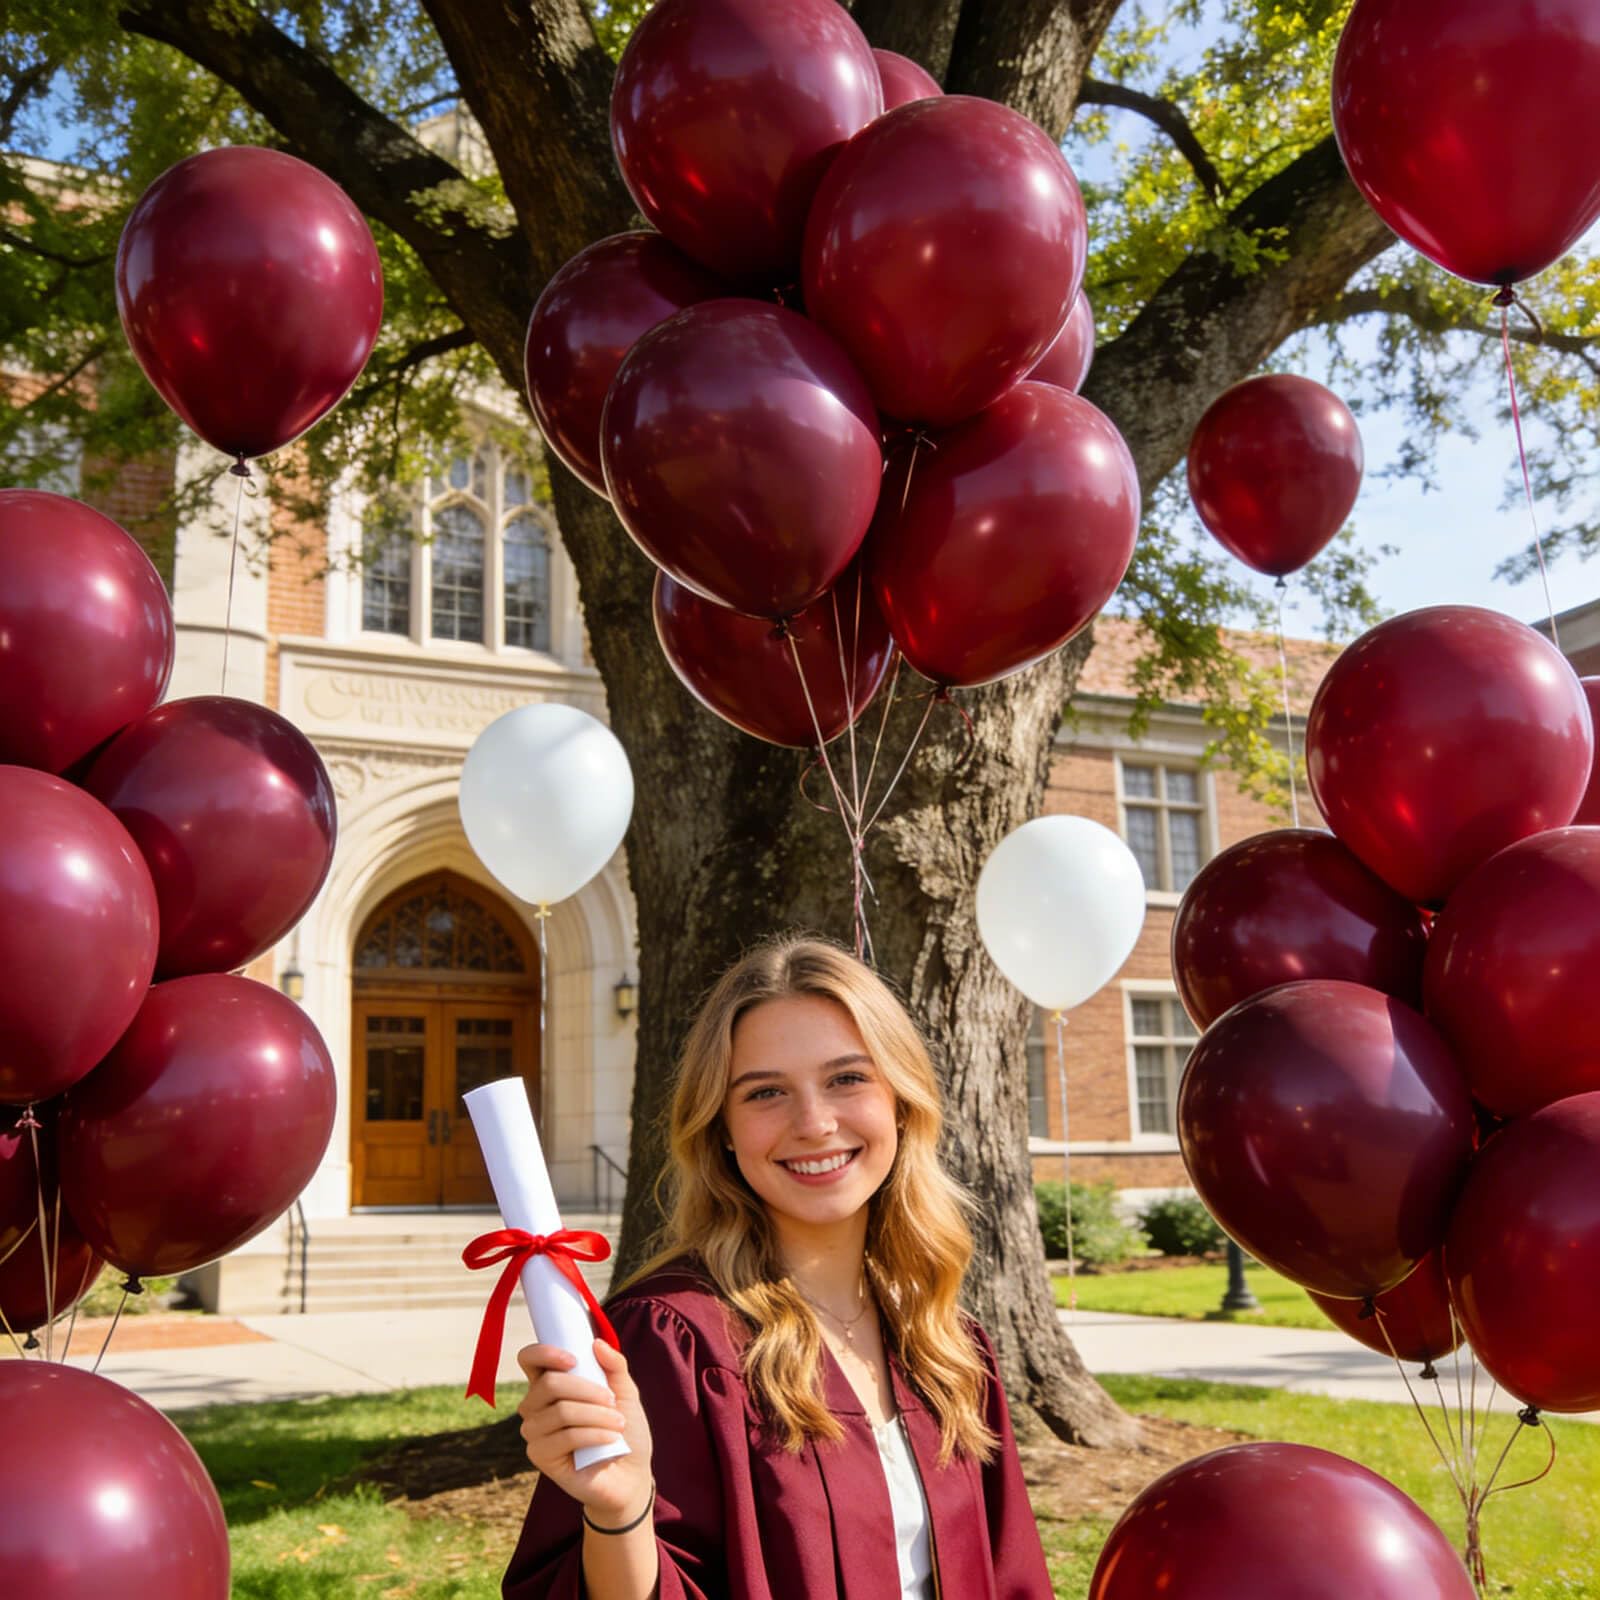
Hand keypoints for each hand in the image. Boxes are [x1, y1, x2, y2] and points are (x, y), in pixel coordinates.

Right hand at [515, 1338, 654, 1523]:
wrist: (630, 1475)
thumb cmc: (624, 1429)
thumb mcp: (625, 1392)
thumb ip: (614, 1365)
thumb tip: (596, 1343)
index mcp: (550, 1383)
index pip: (530, 1359)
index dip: (545, 1353)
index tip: (574, 1359)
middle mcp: (535, 1406)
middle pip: (549, 1384)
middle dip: (588, 1390)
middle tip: (612, 1401)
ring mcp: (535, 1432)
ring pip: (561, 1411)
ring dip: (596, 1414)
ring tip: (618, 1423)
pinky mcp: (540, 1456)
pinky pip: (565, 1437)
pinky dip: (594, 1434)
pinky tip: (610, 1440)